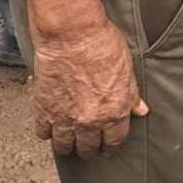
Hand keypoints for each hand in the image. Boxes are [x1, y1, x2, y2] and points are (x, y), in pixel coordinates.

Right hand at [32, 15, 147, 157]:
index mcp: (114, 112)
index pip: (114, 142)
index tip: (108, 146)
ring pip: (64, 146)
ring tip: (69, 142)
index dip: (111, 146)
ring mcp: (65, 118)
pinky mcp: (44, 110)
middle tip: (88, 146)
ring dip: (68, 145)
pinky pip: (43, 132)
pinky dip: (46, 132)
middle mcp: (89, 121)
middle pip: (89, 148)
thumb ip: (131, 95)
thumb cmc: (101, 44)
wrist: (72, 34)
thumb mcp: (126, 69)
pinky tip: (50, 127)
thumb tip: (140, 110)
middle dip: (90, 149)